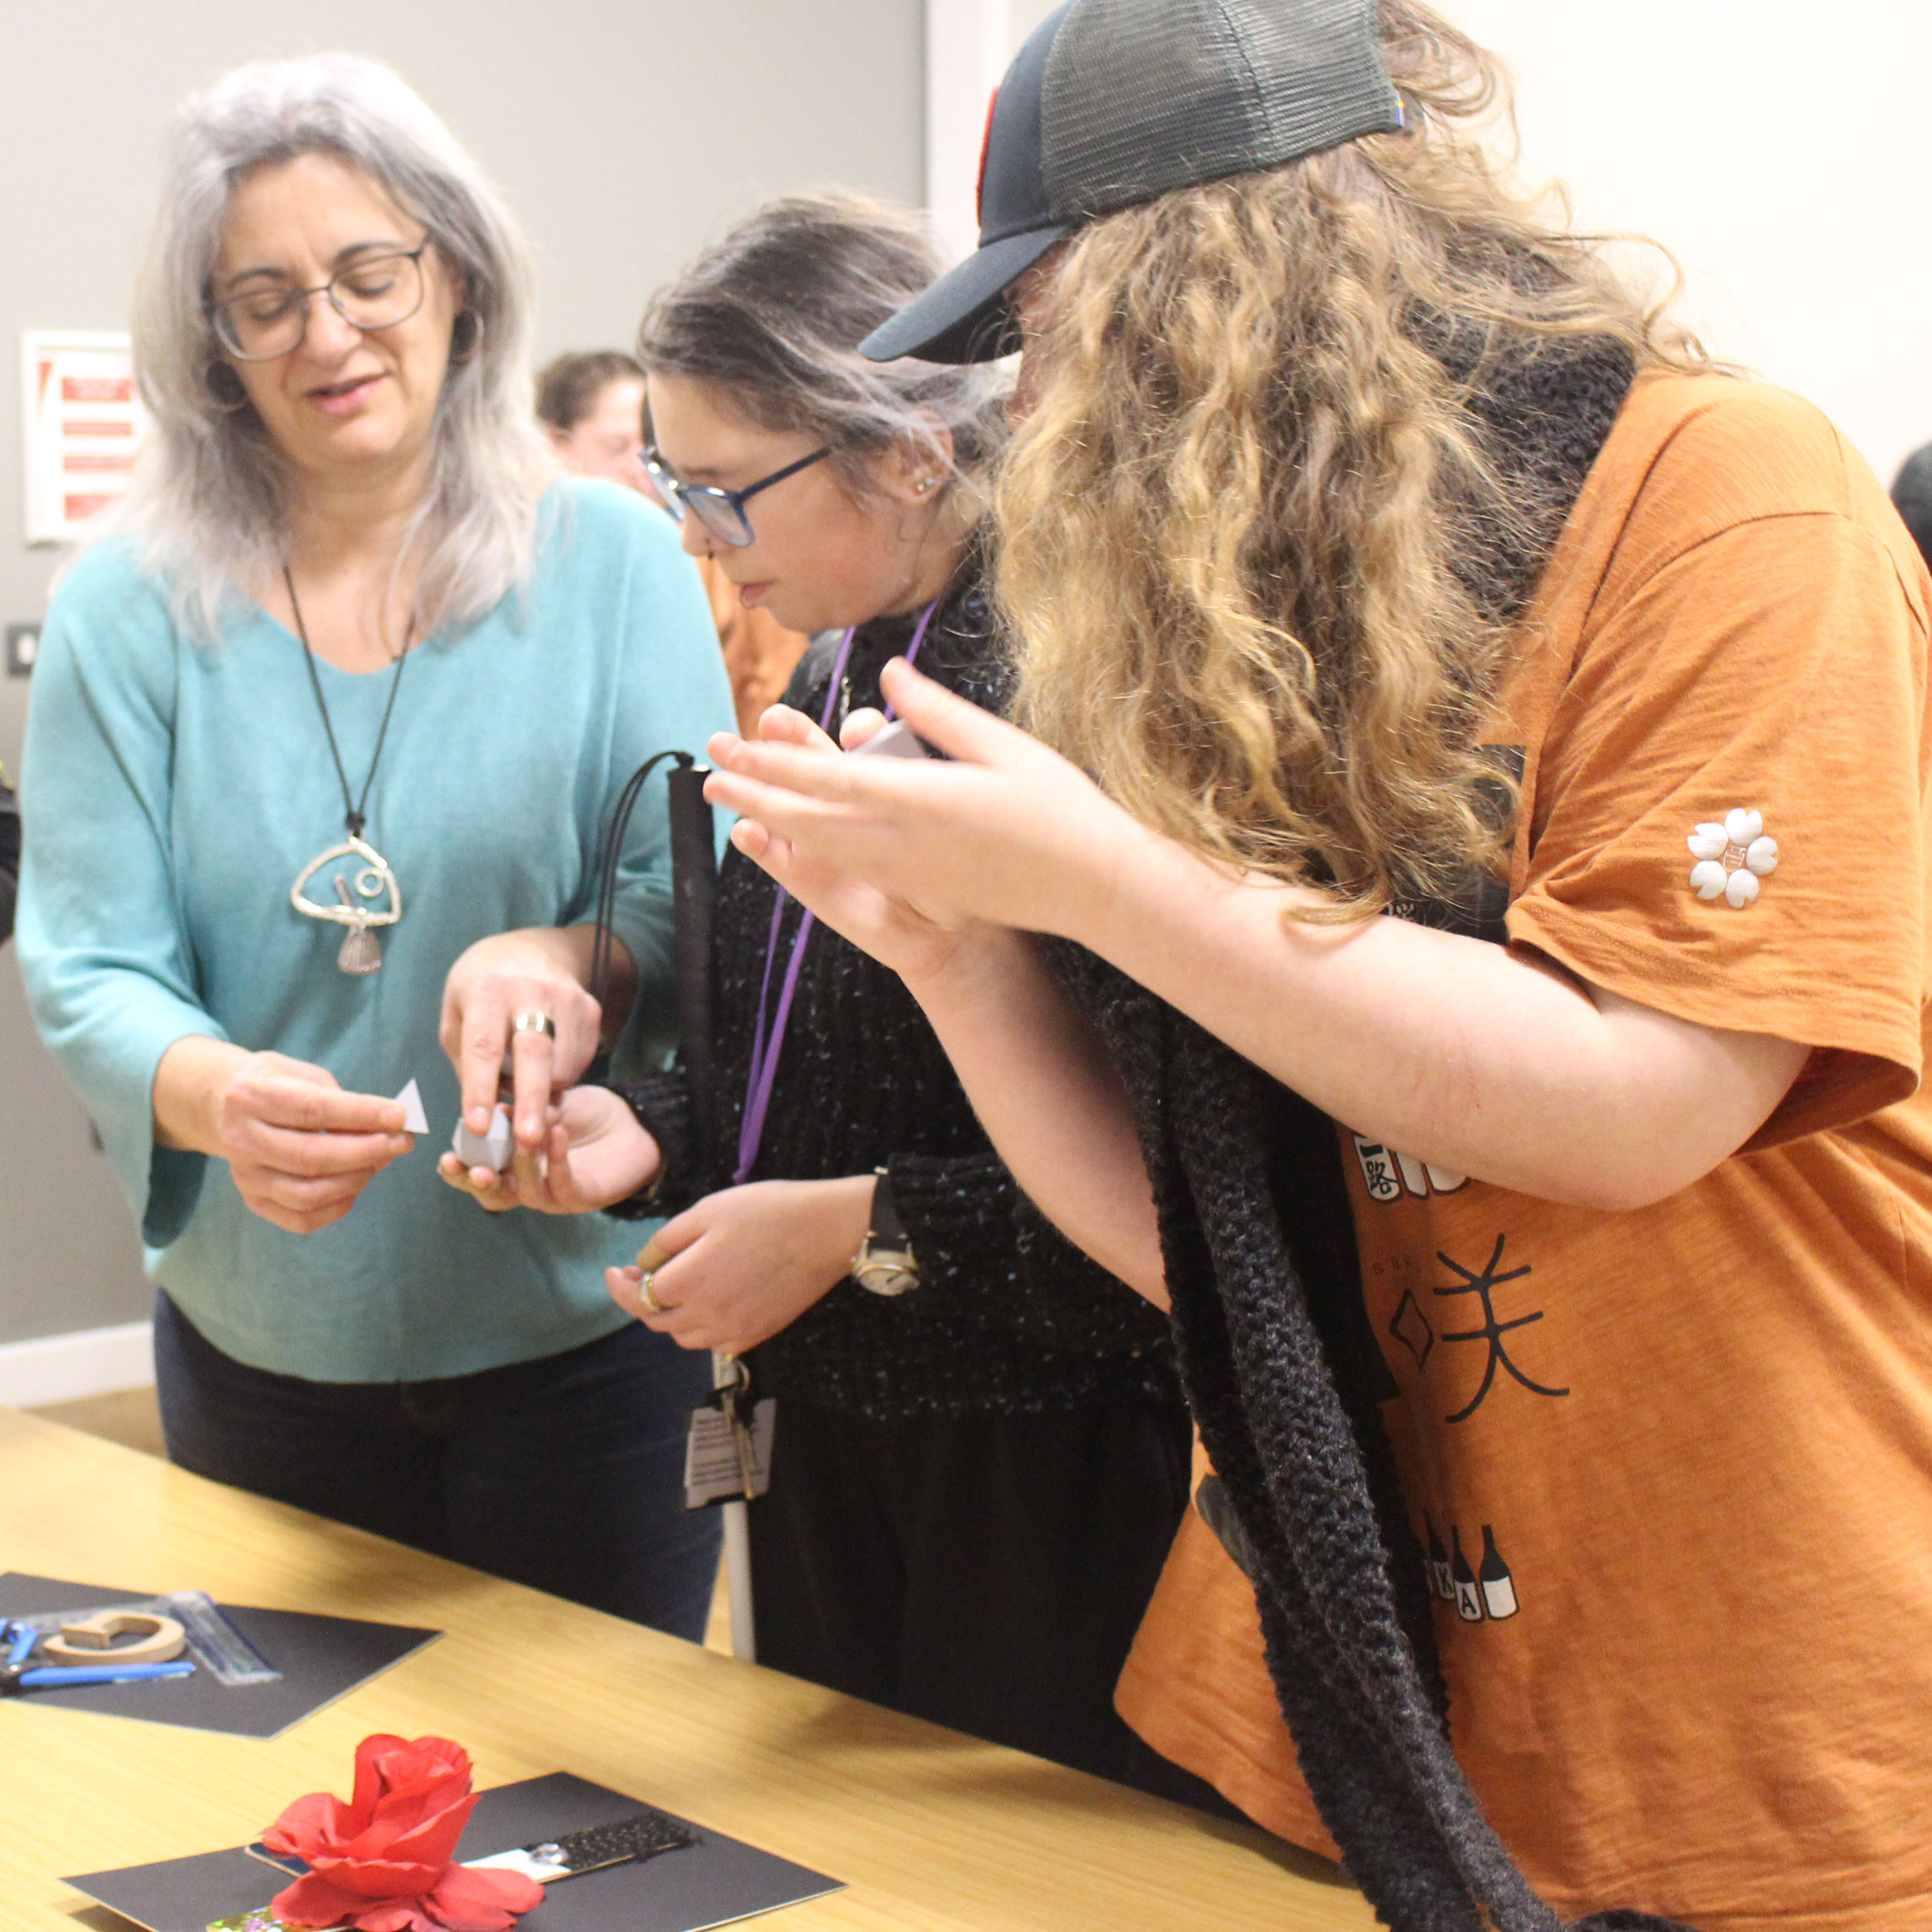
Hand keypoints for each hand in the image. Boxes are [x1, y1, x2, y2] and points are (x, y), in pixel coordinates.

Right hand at [211, 1050, 411, 1233]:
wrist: (224, 1106)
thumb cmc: (279, 1086)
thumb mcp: (305, 1075)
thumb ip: (343, 1099)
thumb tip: (390, 1126)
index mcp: (253, 1095)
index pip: (313, 1109)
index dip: (361, 1115)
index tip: (400, 1116)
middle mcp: (242, 1139)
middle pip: (310, 1157)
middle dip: (366, 1151)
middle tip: (402, 1142)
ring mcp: (244, 1175)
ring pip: (307, 1193)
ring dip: (356, 1179)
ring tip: (382, 1159)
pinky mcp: (254, 1200)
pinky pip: (302, 1218)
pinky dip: (339, 1205)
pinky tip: (358, 1183)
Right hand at [437, 1085, 661, 1213]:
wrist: (631, 1124)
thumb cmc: (583, 1115)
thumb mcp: (547, 1104)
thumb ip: (521, 1109)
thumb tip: (493, 1107)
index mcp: (508, 1163)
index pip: (473, 1171)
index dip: (457, 1168)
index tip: (446, 1155)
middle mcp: (524, 1185)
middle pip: (491, 1194)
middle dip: (475, 1182)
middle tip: (470, 1168)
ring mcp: (552, 1195)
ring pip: (525, 1190)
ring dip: (520, 1164)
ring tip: (522, 1137)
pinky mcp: (581, 1197)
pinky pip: (563, 1184)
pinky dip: (556, 1160)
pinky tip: (555, 1134)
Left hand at [440, 928, 618, 1157]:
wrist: (533, 948)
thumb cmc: (483, 990)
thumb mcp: (457, 1014)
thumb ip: (467, 1062)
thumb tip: (486, 1115)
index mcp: (487, 991)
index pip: (484, 1045)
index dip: (479, 1088)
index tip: (477, 1126)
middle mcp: (530, 991)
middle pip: (535, 1052)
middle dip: (531, 1100)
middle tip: (528, 1142)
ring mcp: (567, 1000)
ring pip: (562, 1065)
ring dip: (543, 1093)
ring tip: (525, 1090)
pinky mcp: (590, 1010)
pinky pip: (579, 1061)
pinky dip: (561, 1076)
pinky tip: (546, 1063)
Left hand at [607, 1174, 874, 1354]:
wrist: (827, 1231)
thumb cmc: (768, 1212)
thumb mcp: (708, 1210)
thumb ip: (667, 1240)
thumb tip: (644, 1263)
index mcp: (690, 1282)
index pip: (639, 1296)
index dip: (621, 1285)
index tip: (615, 1272)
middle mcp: (708, 1315)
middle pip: (658, 1321)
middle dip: (641, 1300)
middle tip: (640, 1276)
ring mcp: (734, 1330)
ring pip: (684, 1338)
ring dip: (670, 1317)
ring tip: (675, 1289)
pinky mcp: (757, 1334)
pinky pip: (715, 1343)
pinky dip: (701, 1328)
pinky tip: (709, 1302)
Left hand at [704, 662, 1149, 982]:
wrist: (1091, 887)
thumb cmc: (1057, 809)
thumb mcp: (1001, 746)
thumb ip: (936, 712)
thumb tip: (888, 673)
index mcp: (919, 798)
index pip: (826, 776)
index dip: (773, 761)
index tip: (733, 745)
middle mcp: (901, 841)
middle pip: (807, 817)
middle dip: (755, 794)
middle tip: (708, 775)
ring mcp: (907, 872)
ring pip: (822, 847)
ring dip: (775, 822)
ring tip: (736, 806)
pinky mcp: (920, 890)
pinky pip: (850, 867)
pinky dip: (812, 848)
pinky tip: (797, 839)